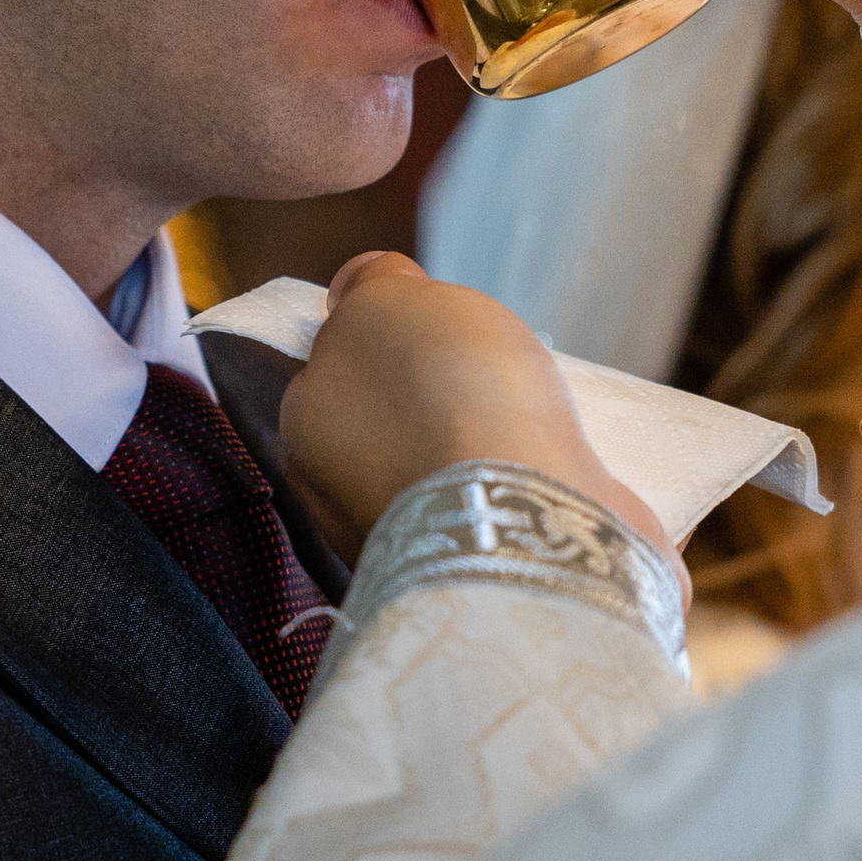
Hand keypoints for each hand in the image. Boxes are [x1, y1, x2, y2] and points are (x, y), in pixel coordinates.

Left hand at [277, 253, 679, 572]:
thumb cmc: (445, 392)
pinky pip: (498, 513)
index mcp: (305, 432)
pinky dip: (523, 489)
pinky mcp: (484, 573)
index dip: (386, 340)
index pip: (332, 374)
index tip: (435, 332)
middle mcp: (342, 499)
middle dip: (432, 400)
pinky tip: (556, 469)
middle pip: (389, 425)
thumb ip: (368, 287)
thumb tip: (354, 287)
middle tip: (487, 371)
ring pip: (444, 472)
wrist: (524, 511)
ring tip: (533, 420)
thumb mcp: (387, 301)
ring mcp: (414, 545)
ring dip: (481, 446)